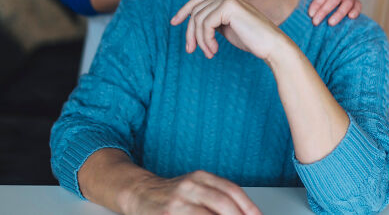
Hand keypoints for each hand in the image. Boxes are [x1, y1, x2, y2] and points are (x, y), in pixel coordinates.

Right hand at [126, 170, 261, 214]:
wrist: (139, 194)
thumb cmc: (173, 195)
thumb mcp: (195, 187)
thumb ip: (218, 197)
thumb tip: (244, 212)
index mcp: (200, 177)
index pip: (231, 190)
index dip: (249, 207)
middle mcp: (189, 187)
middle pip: (223, 203)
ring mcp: (177, 203)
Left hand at [171, 0, 286, 62]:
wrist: (272, 46)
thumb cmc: (252, 40)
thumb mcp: (226, 28)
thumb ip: (213, 21)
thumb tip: (192, 21)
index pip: (199, 0)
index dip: (184, 10)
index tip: (174, 22)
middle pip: (196, 10)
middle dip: (190, 31)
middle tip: (190, 49)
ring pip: (198, 18)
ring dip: (200, 40)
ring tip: (209, 52)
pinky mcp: (229, 7)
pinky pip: (205, 24)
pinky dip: (205, 40)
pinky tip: (214, 50)